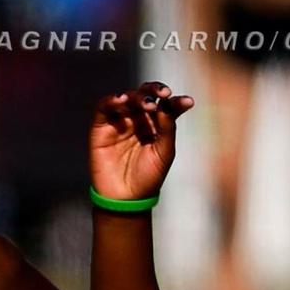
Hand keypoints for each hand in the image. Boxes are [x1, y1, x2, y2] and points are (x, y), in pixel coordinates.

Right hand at [90, 81, 194, 201]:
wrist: (126, 197)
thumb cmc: (148, 177)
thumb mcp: (164, 153)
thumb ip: (167, 129)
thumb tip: (165, 105)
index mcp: (156, 125)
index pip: (166, 106)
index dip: (176, 101)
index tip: (188, 102)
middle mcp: (138, 119)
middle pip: (145, 96)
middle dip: (155, 92)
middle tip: (163, 95)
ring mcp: (120, 121)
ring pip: (127, 98)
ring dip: (137, 97)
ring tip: (147, 104)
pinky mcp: (102, 126)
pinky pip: (105, 107)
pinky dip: (112, 100)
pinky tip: (122, 99)